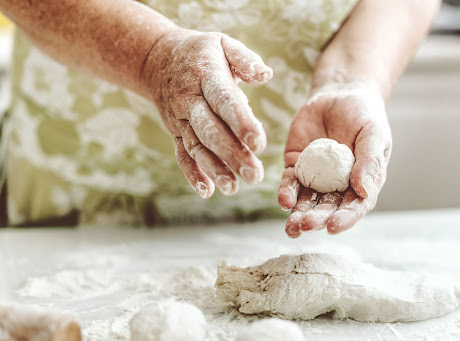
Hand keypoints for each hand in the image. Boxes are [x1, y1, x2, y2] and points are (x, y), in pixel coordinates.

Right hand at [141, 29, 272, 197]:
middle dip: (232, 154)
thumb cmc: (200, 52)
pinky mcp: (175, 131)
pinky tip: (207, 191)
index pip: (224, 101)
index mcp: (205, 75)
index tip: (259, 144)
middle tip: (255, 175)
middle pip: (210, 131)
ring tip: (234, 188)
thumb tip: (266, 75)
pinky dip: (191, 174)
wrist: (157, 59)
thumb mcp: (222, 43)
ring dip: (215, 169)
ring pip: (196, 147)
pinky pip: (181, 154)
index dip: (241, 123)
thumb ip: (245, 58)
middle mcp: (189, 100)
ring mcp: (180, 118)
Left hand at [278, 82, 391, 236]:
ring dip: (299, 214)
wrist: (339, 94)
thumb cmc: (364, 115)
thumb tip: (365, 191)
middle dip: (317, 219)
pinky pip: (290, 183)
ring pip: (307, 201)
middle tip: (307, 225)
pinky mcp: (296, 166)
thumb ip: (370, 160)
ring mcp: (316, 177)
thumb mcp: (373, 134)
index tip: (333, 227)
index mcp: (363, 183)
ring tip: (292, 227)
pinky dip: (286, 192)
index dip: (345, 219)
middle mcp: (339, 185)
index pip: (355, 206)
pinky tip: (284, 201)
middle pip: (328, 208)